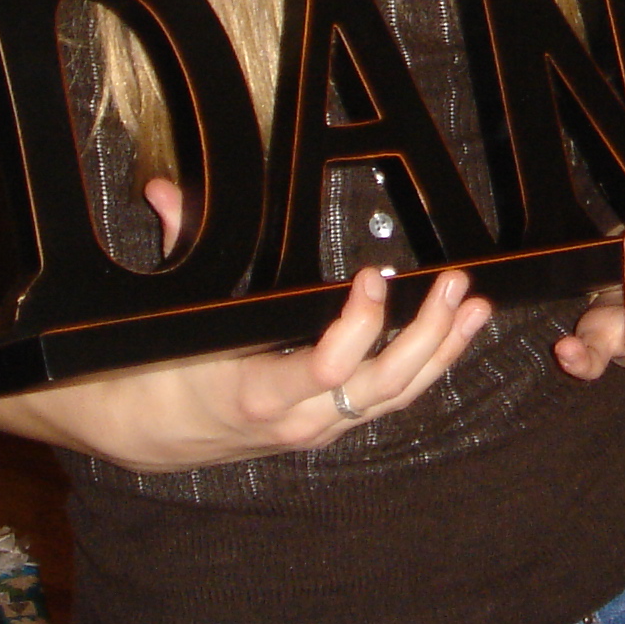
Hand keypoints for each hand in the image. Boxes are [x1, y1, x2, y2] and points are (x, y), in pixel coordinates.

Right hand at [83, 178, 495, 469]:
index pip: (326, 368)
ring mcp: (322, 427)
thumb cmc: (160, 371)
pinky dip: (429, 365)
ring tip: (474, 307)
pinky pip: (391, 398)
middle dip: (426, 335)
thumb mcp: (171, 314)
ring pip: (397, 395)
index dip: (359, 326)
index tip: (373, 276)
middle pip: (381, 384)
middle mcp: (298, 419)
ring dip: (442, 349)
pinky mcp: (335, 425)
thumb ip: (177, 243)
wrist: (149, 434)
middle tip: (454, 285)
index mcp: (256, 392)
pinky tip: (456, 333)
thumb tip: (163, 189)